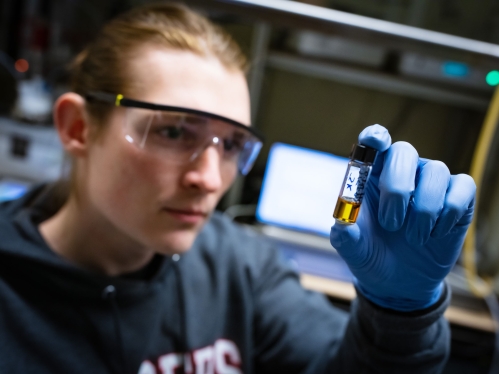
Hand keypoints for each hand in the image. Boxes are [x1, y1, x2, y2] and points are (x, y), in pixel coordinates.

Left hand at [330, 125, 475, 310]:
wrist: (399, 282)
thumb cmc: (372, 255)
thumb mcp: (354, 250)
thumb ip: (346, 237)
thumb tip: (344, 225)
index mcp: (372, 176)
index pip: (374, 143)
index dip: (375, 137)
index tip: (375, 142)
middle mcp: (402, 171)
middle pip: (404, 151)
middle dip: (397, 187)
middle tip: (390, 224)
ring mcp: (430, 182)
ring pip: (436, 171)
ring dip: (424, 209)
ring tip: (413, 238)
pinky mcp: (458, 198)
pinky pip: (462, 188)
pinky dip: (449, 213)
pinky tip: (435, 234)